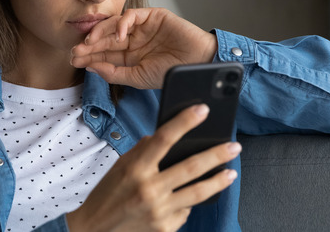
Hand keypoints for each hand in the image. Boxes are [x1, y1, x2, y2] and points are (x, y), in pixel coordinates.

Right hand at [66, 104, 239, 231]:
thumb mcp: (120, 167)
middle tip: (234, 146)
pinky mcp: (165, 228)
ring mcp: (159, 211)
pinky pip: (185, 211)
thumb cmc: (107, 195)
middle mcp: (149, 189)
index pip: (164, 138)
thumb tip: (160, 137)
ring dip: (218, 180)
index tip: (202, 109)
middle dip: (217, 154)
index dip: (184, 122)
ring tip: (231, 172)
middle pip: (191, 167)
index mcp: (135, 168)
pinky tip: (190, 197)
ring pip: (198, 192)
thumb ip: (142, 151)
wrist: (95, 230)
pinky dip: (188, 202)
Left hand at [70, 8, 217, 88]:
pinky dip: (122, 22)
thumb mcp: (138, 77)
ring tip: (90, 42)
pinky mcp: (153, 16)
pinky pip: (132, 15)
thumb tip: (91, 66)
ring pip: (114, 25)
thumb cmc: (172, 72)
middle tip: (76, 50)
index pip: (104, 53)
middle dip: (89, 45)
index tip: (74, 60)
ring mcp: (142, 27)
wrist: (199, 63)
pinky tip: (118, 35)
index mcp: (130, 56)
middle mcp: (134, 40)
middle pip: (105, 39)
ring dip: (100, 32)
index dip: (88, 56)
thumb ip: (114, 73)